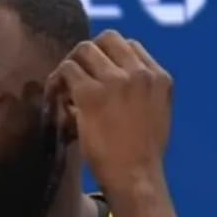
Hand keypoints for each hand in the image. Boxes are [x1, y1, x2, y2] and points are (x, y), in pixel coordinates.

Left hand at [45, 29, 173, 190]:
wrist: (136, 177)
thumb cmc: (142, 155)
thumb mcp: (156, 114)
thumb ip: (142, 92)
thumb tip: (114, 80)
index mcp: (159, 77)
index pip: (130, 46)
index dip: (108, 58)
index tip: (96, 75)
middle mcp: (140, 73)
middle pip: (107, 39)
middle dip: (88, 54)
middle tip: (76, 75)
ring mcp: (116, 81)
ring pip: (83, 50)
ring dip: (71, 65)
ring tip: (63, 87)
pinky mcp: (91, 94)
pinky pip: (67, 70)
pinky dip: (58, 80)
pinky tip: (56, 96)